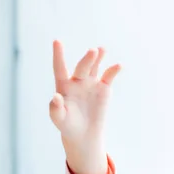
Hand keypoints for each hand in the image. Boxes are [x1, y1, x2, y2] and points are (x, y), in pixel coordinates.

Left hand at [49, 40, 120, 173]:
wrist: (83, 133)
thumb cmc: (67, 125)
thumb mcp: (58, 118)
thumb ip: (55, 108)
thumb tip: (55, 96)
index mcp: (63, 85)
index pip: (59, 67)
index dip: (58, 55)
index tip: (57, 41)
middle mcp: (77, 80)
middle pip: (82, 67)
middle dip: (87, 59)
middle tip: (93, 51)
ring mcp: (91, 82)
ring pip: (94, 66)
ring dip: (98, 58)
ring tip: (101, 50)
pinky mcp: (104, 87)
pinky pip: (109, 75)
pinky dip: (113, 70)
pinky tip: (118, 66)